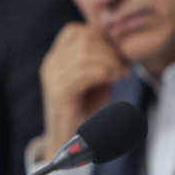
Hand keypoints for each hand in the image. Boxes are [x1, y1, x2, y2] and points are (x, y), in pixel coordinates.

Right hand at [40, 23, 129, 160]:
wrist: (72, 143)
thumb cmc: (87, 109)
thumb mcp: (96, 78)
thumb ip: (102, 58)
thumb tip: (119, 42)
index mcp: (56, 58)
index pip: (76, 31)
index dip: (101, 37)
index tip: (118, 54)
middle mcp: (50, 65)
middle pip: (84, 39)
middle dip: (110, 50)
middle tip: (124, 66)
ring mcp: (52, 78)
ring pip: (85, 53)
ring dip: (111, 61)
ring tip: (122, 74)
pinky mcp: (58, 93)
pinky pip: (84, 73)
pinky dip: (105, 72)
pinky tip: (116, 79)